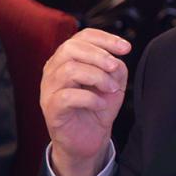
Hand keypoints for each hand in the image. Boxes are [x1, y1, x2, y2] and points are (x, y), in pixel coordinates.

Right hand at [40, 28, 130, 175]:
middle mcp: (54, 70)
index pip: (82, 37)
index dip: (105, 38)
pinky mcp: (51, 109)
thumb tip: (115, 59)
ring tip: (111, 89)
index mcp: (68, 59)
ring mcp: (49, 89)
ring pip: (69, 70)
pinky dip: (90, 98)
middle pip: (70, 48)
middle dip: (99, 55)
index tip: (126, 48)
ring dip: (97, 77)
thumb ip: (114, 67)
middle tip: (115, 67)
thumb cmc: (98, 107)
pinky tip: (101, 104)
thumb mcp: (113, 82)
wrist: (90, 138)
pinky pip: (68, 96)